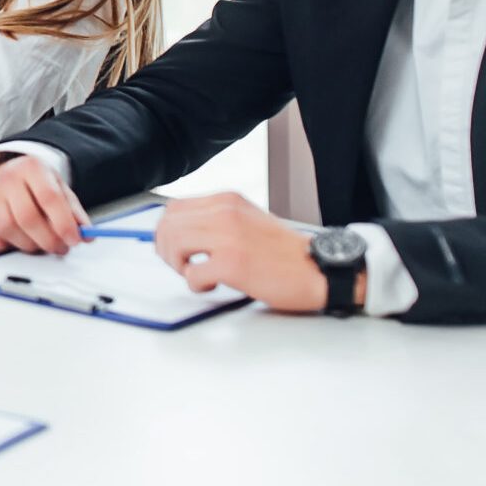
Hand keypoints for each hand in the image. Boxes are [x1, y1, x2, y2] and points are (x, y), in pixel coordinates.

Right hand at [0, 152, 89, 255]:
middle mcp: (7, 178)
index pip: (49, 197)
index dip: (63, 223)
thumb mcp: (61, 189)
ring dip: (28, 245)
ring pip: (7, 228)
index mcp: (32, 168)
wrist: (13, 172)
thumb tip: (86, 235)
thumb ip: (74, 211)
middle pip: (27, 217)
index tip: (74, 239)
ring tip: (41, 245)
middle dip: (48, 239)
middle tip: (60, 248)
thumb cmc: (37, 183)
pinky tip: (11, 243)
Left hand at [152, 192, 332, 311]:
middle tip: (182, 265)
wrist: (318, 268)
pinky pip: (192, 275)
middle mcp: (225, 213)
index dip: (167, 231)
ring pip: (173, 245)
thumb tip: (180, 232)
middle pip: (168, 226)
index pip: (174, 208)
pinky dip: (196, 284)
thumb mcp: (247, 220)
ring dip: (179, 265)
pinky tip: (213, 285)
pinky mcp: (232, 264)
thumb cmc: (285, 252)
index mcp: (227, 200)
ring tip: (198, 273)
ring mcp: (228, 237)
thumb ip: (216, 220)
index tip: (176, 248)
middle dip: (166, 250)